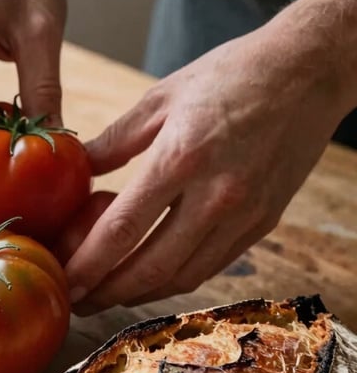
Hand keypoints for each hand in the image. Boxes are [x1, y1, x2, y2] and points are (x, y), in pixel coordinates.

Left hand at [63, 25, 346, 313]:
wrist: (308, 72)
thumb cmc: (232, 74)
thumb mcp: (161, 97)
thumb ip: (115, 140)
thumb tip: (77, 170)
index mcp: (182, 157)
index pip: (124, 228)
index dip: (89, 264)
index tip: (65, 281)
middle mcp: (216, 194)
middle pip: (152, 266)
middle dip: (108, 292)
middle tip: (78, 300)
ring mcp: (244, 214)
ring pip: (184, 276)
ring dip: (141, 295)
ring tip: (107, 295)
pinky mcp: (263, 223)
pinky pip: (212, 266)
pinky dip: (177, 280)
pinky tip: (151, 279)